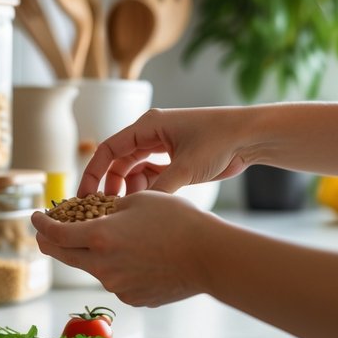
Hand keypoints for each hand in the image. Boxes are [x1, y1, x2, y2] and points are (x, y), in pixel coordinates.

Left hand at [32, 191, 218, 306]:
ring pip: (92, 267)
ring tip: (112, 239)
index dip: (41, 224)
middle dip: (51, 242)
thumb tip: (95, 217)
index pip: (54, 234)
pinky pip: (116, 280)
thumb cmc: (178, 221)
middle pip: (63, 256)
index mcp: (99, 237)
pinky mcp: (132, 298)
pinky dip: (117, 267)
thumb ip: (108, 210)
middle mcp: (102, 266)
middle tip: (48, 231)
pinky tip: (138, 257)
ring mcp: (116, 286)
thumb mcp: (138, 201)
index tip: (36, 217)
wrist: (210, 257)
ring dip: (91, 253)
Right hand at [78, 106, 255, 196]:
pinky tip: (148, 203)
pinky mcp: (174, 158)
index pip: (109, 149)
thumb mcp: (186, 167)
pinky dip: (147, 189)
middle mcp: (151, 133)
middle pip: (118, 162)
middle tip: (105, 211)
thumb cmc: (220, 141)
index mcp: (148, 126)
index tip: (85, 196)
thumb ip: (159, 189)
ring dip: (130, 189)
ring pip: (134, 170)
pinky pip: (151, 175)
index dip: (94, 173)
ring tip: (132, 209)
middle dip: (111, 186)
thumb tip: (136, 211)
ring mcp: (162, 146)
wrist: (252, 137)